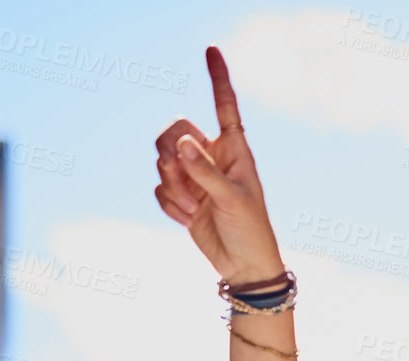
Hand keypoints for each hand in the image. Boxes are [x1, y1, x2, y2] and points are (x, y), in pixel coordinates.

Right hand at [153, 46, 284, 283]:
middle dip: (170, 153)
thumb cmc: (250, 229)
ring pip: (162, 160)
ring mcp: (194, 175)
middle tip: (183, 176)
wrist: (243, 264)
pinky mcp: (180, 195)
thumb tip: (182, 143)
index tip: (211, 49)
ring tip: (193, 207)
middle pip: (173, 131)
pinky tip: (188, 220)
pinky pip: (158, 187)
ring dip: (172, 185)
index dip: (218, 78)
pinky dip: (168, 204)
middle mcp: (212, 156)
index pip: (224, 106)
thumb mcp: (232, 199)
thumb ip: (206, 171)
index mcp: (235, 149)